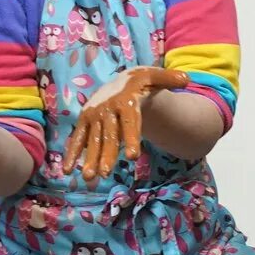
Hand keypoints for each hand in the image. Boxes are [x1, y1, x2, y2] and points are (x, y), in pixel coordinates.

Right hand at [63, 67, 188, 180]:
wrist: (121, 80)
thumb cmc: (141, 83)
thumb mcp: (155, 77)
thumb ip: (169, 79)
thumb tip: (186, 79)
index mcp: (126, 100)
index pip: (130, 122)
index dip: (132, 138)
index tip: (134, 156)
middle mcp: (108, 109)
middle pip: (110, 135)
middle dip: (108, 154)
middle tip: (107, 173)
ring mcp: (94, 116)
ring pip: (93, 140)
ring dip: (90, 159)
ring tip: (90, 177)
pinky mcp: (85, 121)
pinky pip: (78, 138)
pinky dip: (72, 153)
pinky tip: (68, 170)